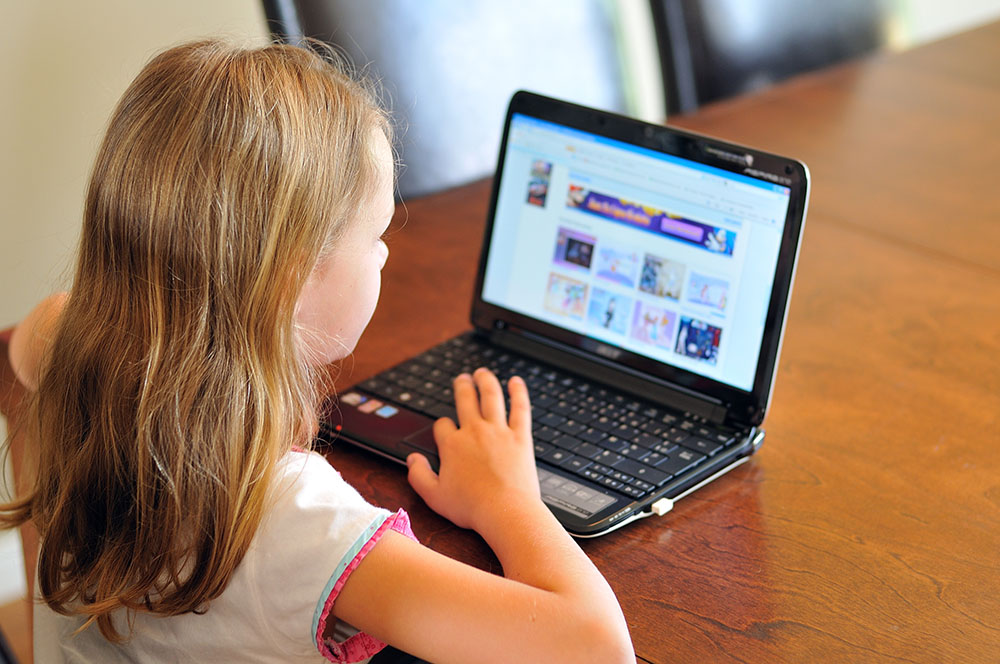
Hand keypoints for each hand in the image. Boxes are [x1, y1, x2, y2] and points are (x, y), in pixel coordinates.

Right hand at [406, 368, 539, 531]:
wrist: (505, 512)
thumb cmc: (471, 507)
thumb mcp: (434, 496)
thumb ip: (418, 476)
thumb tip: (412, 459)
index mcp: (452, 445)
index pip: (442, 425)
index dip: (443, 427)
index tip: (446, 431)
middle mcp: (474, 432)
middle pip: (465, 400)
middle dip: (462, 387)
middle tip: (462, 379)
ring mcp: (498, 432)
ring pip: (491, 396)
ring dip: (486, 381)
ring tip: (482, 372)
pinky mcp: (520, 437)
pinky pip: (520, 408)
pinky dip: (518, 393)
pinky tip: (516, 382)